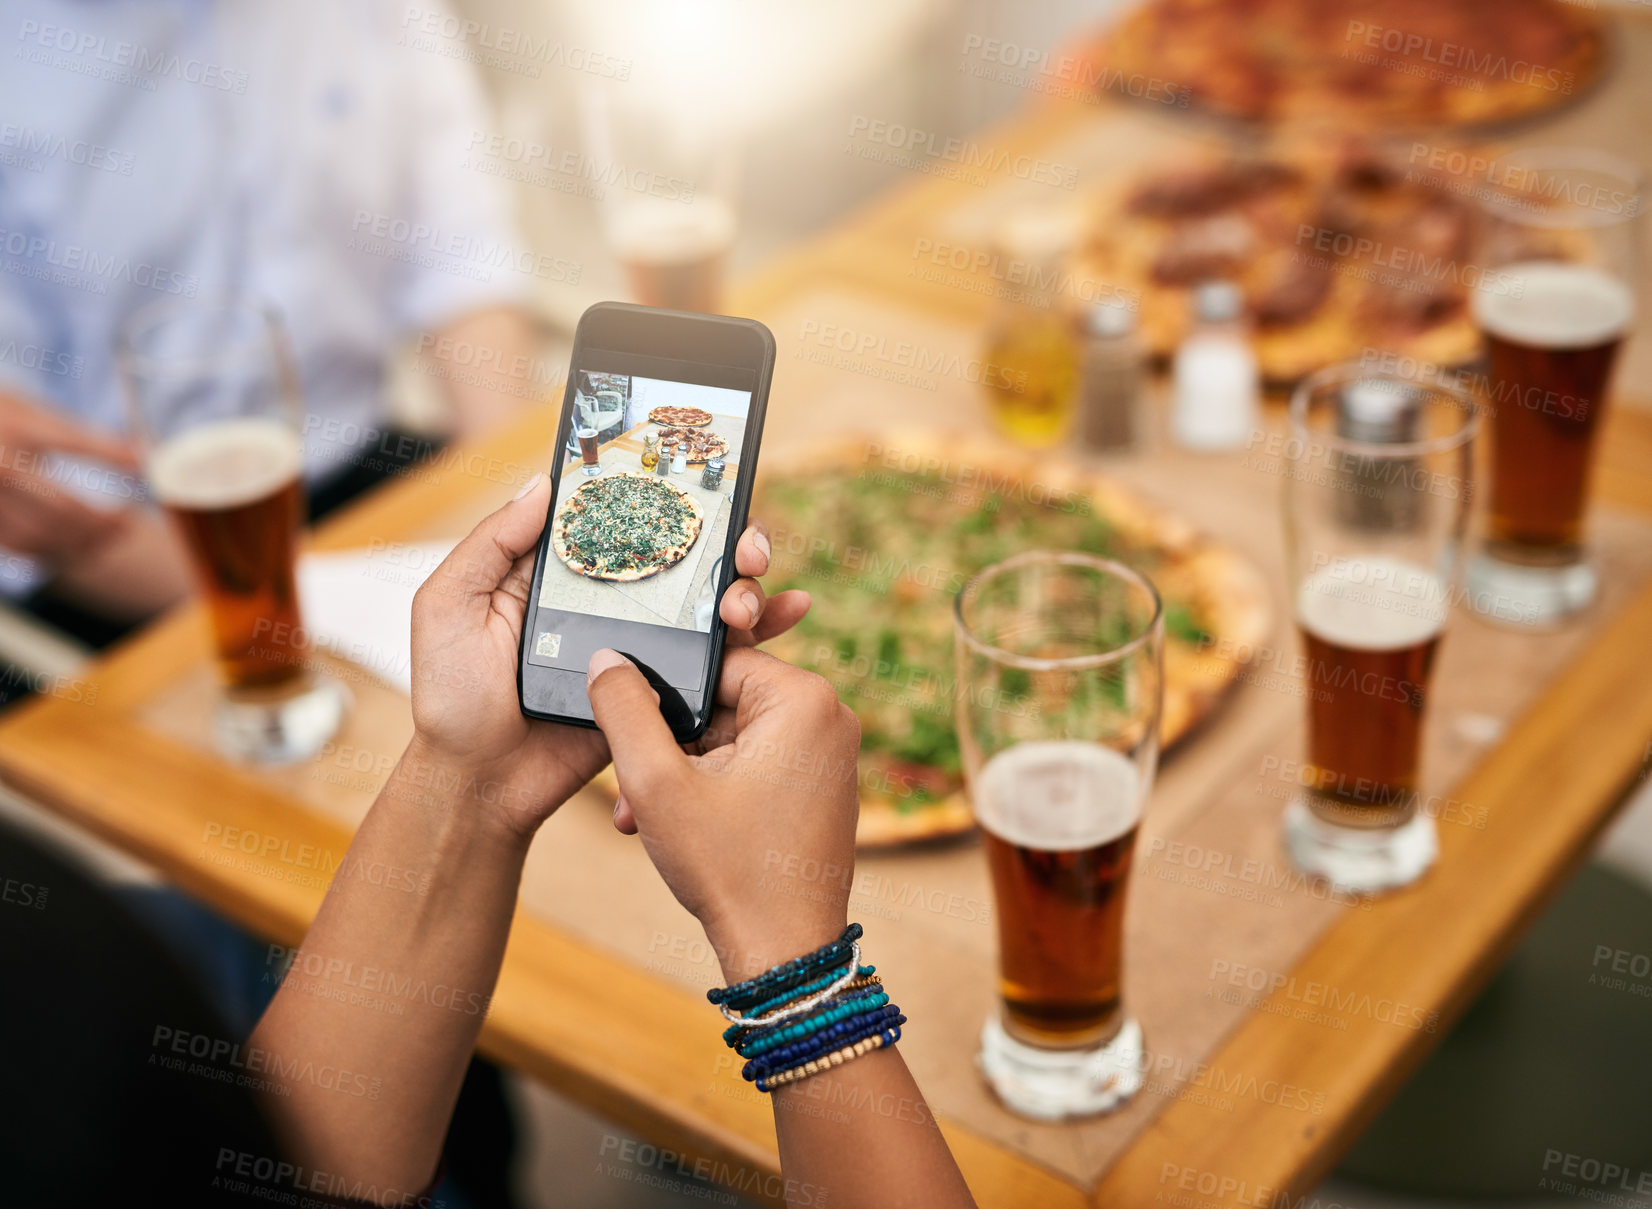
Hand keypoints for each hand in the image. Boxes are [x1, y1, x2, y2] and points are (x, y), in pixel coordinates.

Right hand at [0, 391, 137, 562]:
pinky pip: (15, 545)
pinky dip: (46, 550)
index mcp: (18, 428)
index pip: (74, 443)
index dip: (112, 456)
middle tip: (126, 525)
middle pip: (62, 506)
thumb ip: (78, 433)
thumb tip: (139, 455)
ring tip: (105, 540)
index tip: (144, 469)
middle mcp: (0, 464)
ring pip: (40, 533)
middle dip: (101, 522)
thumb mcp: (29, 410)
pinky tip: (68, 545)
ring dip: (78, 542)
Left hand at [407, 473, 809, 840]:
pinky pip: (719, 657)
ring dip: (748, 586)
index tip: (708, 487)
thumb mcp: (449, 606)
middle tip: (746, 552)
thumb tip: (546, 483)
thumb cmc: (452, 696)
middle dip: (732, 539)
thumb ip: (491, 544)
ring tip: (747, 602)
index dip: (674, 495)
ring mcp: (644, 642)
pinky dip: (762, 634)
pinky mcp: (663, 689)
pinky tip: (791, 615)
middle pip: (689, 552)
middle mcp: (615, 597)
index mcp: (568, 569)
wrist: (480, 784)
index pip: (631, 516)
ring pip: (712, 599)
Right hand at [587, 645, 860, 982]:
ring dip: (684, 772)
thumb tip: (607, 659)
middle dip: (671, 745)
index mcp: (804, 698)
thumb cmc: (730, 870)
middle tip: (634, 792)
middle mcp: (830, 716)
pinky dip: (716, 788)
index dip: (665, 697)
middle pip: (724, 703)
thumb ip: (624, 710)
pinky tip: (681, 828)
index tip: (635, 737)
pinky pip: (757, 765)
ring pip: (734, 738)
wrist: (783, 952)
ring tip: (645, 818)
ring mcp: (831, 755)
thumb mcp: (657, 783)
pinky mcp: (822, 788)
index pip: (714, 663)